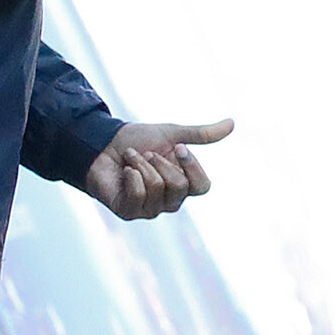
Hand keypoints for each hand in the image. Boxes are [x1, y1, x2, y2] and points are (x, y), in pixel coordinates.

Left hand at [81, 118, 232, 220]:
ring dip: (141, 166)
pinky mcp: (128, 211)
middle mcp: (170, 200)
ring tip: (130, 160)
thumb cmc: (138, 140)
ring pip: (158, 189)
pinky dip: (130, 177)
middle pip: (180, 187)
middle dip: (160, 163)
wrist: (102, 143)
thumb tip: (232, 123)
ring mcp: (149, 208)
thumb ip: (201, 135)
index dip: (192, 167)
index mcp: (184, 184)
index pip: (202, 187)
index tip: (179, 148)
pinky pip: (138, 196)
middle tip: (146, 153)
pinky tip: (123, 172)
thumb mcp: (172, 134)